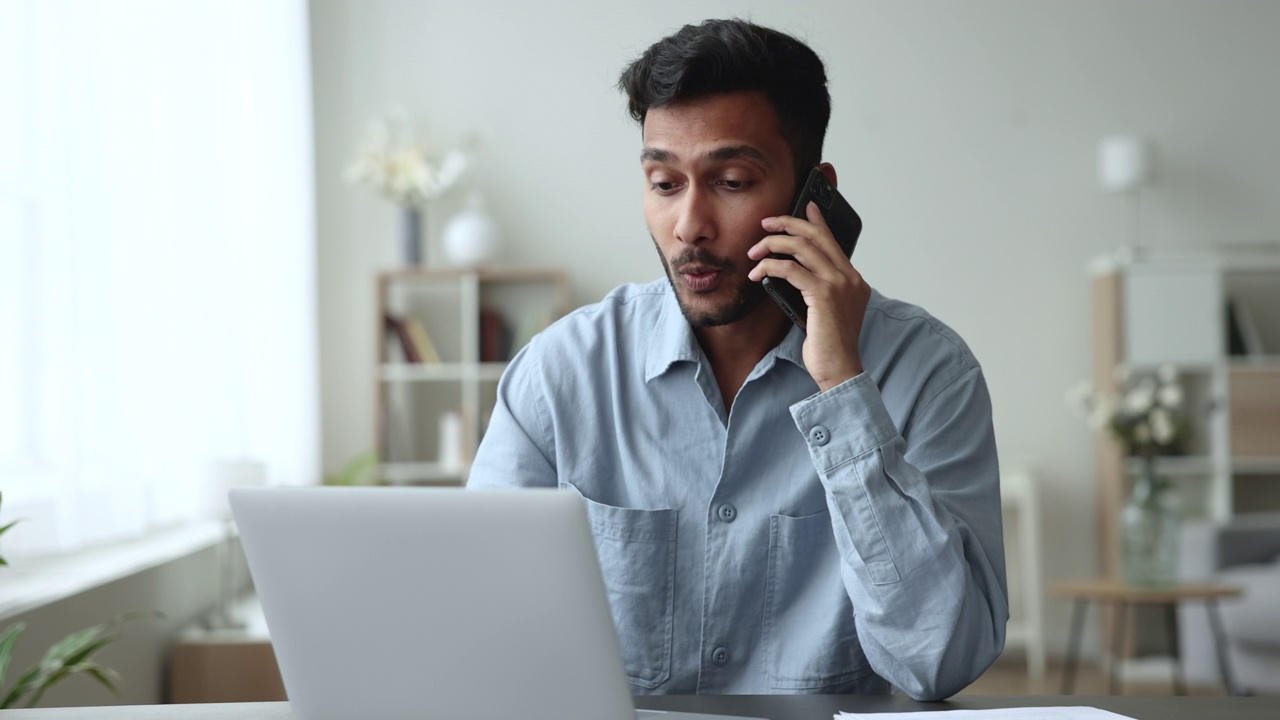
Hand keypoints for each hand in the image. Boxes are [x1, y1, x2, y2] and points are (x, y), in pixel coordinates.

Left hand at [747, 202, 870, 392]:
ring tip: (754, 252)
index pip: (833, 241)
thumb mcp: (825, 312)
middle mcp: (850, 277)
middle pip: (816, 236)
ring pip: (802, 247)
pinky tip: (756, 274)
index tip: (805, 206)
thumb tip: (792, 272)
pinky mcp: (823, 294)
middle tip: (765, 223)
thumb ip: (818, 289)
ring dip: (772, 244)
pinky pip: (790, 269)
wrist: (840, 369)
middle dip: (788, 224)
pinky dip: (769, 267)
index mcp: (853, 280)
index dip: (816, 221)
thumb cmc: (829, 346)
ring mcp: (839, 284)